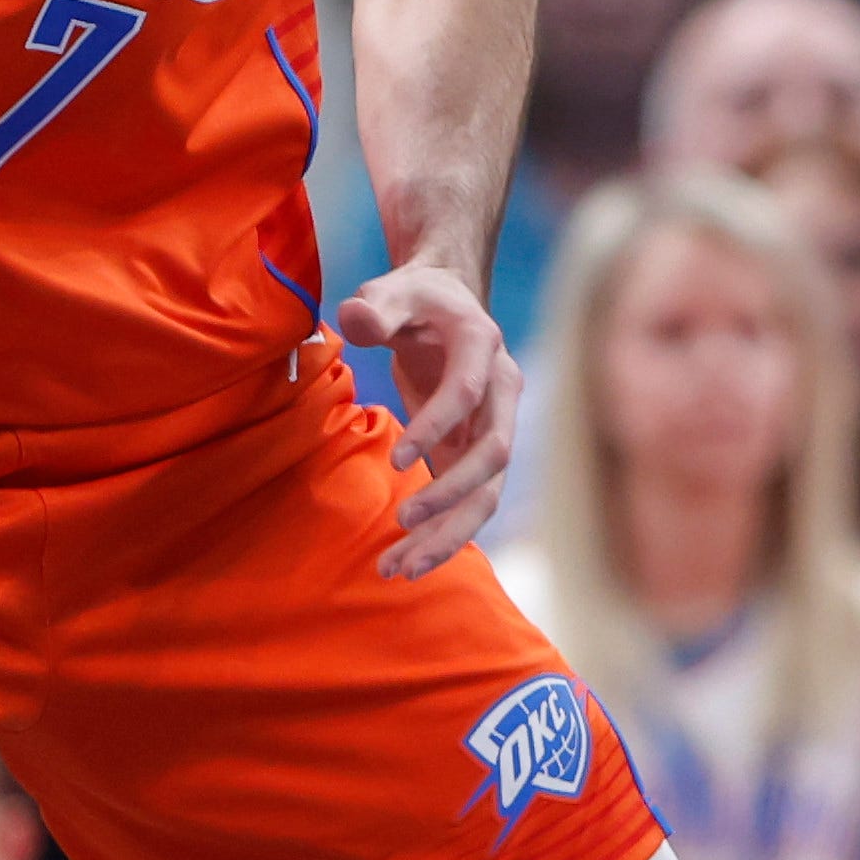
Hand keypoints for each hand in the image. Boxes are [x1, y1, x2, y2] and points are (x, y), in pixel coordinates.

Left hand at [330, 260, 517, 572]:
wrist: (447, 304)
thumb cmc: (415, 298)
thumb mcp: (391, 290)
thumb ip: (376, 307)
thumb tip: (357, 318)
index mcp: (482, 345)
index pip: (468, 393)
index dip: (437, 426)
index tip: (397, 462)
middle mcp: (502, 391)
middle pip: (494, 455)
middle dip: (452, 496)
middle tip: (403, 524)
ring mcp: (495, 426)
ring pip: (488, 492)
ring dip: (450, 533)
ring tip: (401, 568)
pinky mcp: (476, 453)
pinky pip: (469, 501)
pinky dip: (443, 532)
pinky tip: (406, 560)